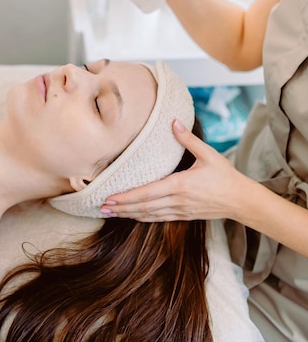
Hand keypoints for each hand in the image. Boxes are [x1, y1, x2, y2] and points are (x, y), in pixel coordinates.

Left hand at [101, 120, 245, 221]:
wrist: (241, 200)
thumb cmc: (225, 175)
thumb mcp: (208, 154)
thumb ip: (188, 139)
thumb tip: (173, 122)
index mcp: (180, 185)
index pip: (146, 193)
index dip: (126, 197)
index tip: (109, 197)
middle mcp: (177, 201)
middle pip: (143, 206)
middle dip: (121, 207)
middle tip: (101, 206)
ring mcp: (180, 211)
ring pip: (149, 215)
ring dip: (129, 214)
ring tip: (110, 213)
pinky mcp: (184, 216)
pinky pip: (159, 219)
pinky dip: (143, 218)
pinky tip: (133, 216)